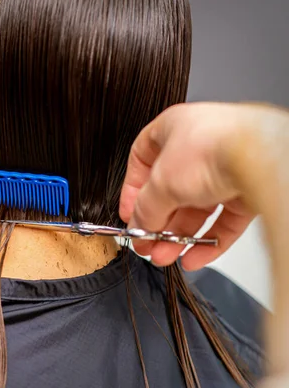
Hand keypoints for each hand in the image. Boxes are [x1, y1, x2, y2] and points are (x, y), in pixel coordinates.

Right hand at [118, 102, 282, 269]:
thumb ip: (144, 209)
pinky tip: (193, 257)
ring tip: (165, 257)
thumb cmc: (211, 149)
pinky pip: (223, 220)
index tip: (129, 214)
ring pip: (197, 209)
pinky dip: (208, 241)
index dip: (132, 189)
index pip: (142, 160)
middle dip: (157, 223)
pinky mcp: (247, 189)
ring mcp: (225, 167)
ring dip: (178, 236)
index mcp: (173, 129)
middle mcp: (199, 146)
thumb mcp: (160, 184)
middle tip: (147, 244)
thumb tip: (138, 226)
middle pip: (170, 191)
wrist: (259, 157)